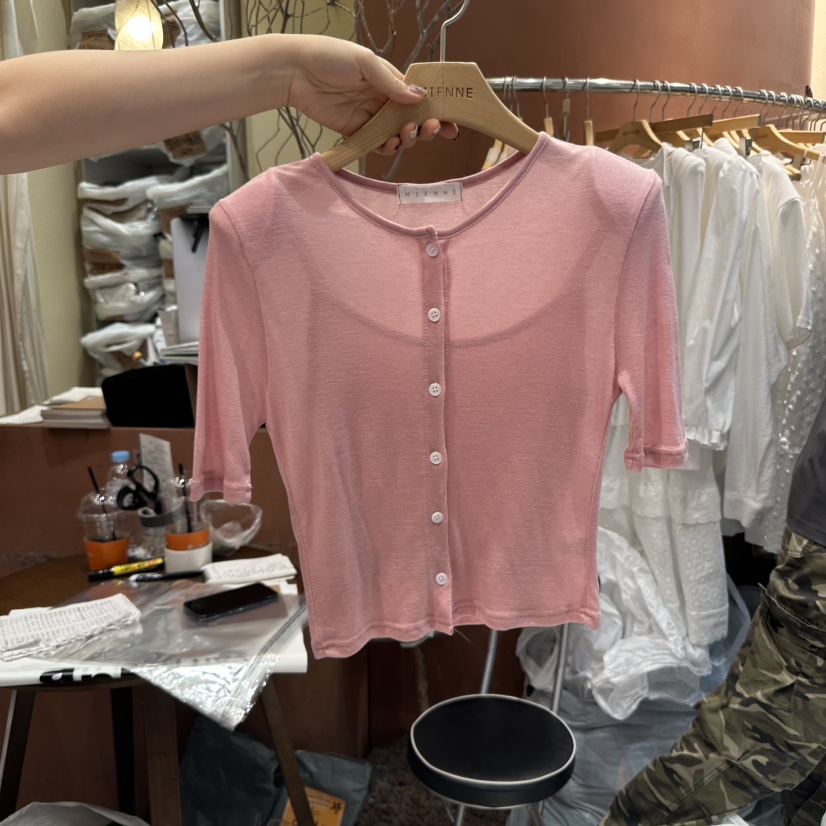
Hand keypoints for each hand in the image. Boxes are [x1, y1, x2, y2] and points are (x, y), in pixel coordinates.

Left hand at [285, 35, 458, 153]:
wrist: (295, 71)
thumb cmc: (328, 56)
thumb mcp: (365, 62)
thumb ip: (391, 83)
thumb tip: (419, 98)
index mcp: (390, 79)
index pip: (419, 97)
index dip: (437, 110)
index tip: (451, 122)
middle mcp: (383, 99)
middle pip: (413, 119)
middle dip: (426, 127)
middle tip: (431, 129)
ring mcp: (370, 117)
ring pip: (398, 134)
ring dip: (408, 138)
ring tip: (405, 135)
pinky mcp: (356, 131)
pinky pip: (377, 145)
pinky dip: (387, 148)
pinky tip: (390, 144)